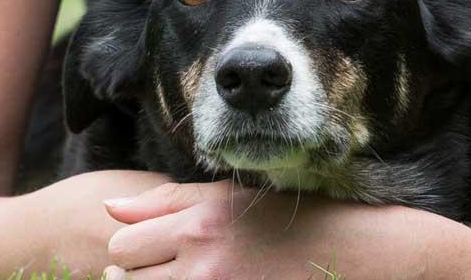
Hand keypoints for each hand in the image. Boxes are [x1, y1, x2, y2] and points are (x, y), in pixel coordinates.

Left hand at [99, 181, 470, 279]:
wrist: (360, 253)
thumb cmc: (289, 220)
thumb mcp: (230, 199)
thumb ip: (168, 202)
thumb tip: (110, 208)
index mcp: (200, 225)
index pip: (122, 245)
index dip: (130, 251)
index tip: (153, 252)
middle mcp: (205, 263)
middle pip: (126, 278)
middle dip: (135, 277)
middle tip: (169, 271)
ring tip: (189, 277)